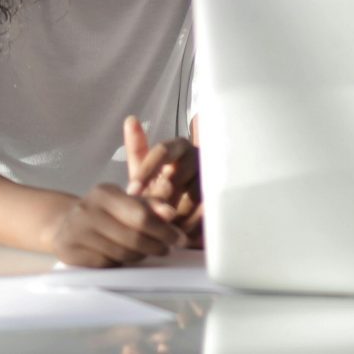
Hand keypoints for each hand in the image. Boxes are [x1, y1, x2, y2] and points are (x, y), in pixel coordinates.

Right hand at [47, 183, 181, 267]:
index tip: (179, 238)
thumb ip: (150, 205)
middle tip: (167, 249)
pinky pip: (106, 265)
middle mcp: (87, 211)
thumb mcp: (125, 200)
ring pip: (121, 254)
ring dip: (140, 255)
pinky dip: (120, 263)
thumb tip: (170, 214)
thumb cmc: (103, 212)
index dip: (163, 229)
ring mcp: (76, 233)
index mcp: (104, 193)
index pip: (140, 215)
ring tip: (147, 251)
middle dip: (155, 245)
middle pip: (132, 237)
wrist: (65, 224)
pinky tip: (125, 257)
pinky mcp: (70, 253)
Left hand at [123, 115, 204, 247]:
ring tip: (162, 228)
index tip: (132, 191)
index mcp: (180, 147)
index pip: (163, 150)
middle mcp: (199, 157)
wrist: (181, 219)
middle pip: (176, 176)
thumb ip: (138, 149)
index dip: (146, 170)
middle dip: (159, 198)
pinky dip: (190, 226)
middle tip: (149, 215)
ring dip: (173, 215)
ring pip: (190, 197)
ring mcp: (214, 177)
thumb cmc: (159, 191)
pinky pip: (205, 213)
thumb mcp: (144, 172)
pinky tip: (180, 235)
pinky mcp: (223, 199)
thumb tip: (130, 119)